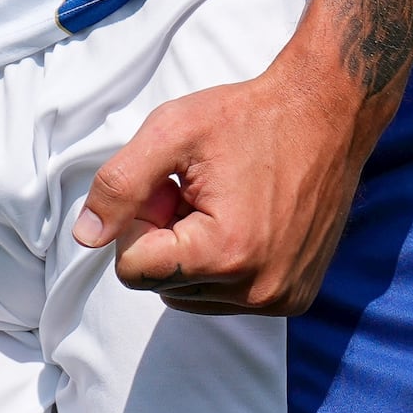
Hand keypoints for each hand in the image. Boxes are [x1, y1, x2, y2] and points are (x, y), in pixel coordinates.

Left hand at [73, 57, 390, 317]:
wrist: (328, 112)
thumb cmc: (248, 117)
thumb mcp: (171, 131)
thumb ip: (118, 186)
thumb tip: (84, 238)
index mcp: (222, 254)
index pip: (132, 270)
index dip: (139, 221)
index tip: (170, 186)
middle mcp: (255, 290)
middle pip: (161, 285)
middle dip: (166, 238)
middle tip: (198, 189)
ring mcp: (280, 299)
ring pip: (191, 295)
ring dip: (193, 254)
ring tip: (224, 203)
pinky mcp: (295, 299)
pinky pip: (228, 297)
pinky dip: (224, 265)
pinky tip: (248, 219)